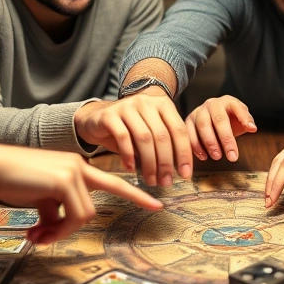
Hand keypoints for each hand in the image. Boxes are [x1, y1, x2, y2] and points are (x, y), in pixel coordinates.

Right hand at [0, 144, 162, 243]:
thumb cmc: (11, 181)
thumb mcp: (38, 198)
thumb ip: (53, 212)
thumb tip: (53, 231)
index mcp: (75, 166)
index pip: (111, 179)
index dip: (134, 192)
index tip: (156, 201)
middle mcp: (79, 165)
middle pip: (113, 188)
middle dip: (137, 198)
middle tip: (159, 208)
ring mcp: (74, 170)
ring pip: (86, 213)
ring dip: (64, 231)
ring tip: (39, 236)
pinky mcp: (65, 179)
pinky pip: (74, 215)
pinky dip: (59, 229)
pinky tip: (37, 232)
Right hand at [74, 87, 191, 185]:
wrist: (97, 120)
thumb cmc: (129, 130)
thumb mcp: (151, 132)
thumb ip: (167, 143)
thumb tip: (182, 168)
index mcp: (162, 103)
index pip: (179, 130)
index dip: (184, 153)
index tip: (185, 174)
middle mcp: (146, 101)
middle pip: (162, 136)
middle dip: (166, 163)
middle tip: (166, 182)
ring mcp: (127, 106)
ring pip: (144, 138)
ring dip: (149, 163)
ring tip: (151, 180)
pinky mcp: (110, 115)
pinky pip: (123, 137)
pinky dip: (129, 155)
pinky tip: (131, 168)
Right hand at [184, 95, 255, 162]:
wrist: (211, 118)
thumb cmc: (228, 119)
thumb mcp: (240, 119)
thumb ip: (246, 122)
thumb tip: (252, 128)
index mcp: (227, 101)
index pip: (237, 107)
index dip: (244, 118)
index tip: (251, 129)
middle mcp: (212, 104)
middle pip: (219, 119)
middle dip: (226, 139)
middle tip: (232, 156)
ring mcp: (199, 111)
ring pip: (202, 126)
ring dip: (210, 143)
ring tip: (217, 157)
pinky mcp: (188, 121)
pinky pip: (190, 133)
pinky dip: (196, 146)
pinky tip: (204, 156)